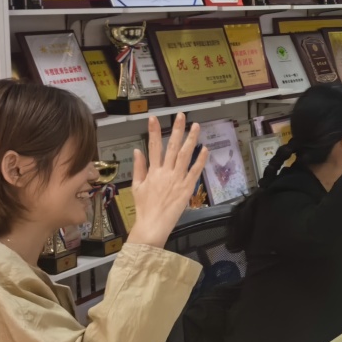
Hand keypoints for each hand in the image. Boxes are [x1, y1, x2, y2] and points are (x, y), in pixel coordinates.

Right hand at [127, 114, 208, 248]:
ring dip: (191, 139)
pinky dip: (200, 159)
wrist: (152, 225)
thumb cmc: (144, 207)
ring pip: (185, 155)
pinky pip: (195, 170)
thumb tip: (137, 151)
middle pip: (172, 147)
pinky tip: (205, 148)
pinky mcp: (187, 187)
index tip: (154, 118)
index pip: (153, 146)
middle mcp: (166, 172)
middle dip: (177, 130)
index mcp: (153, 171)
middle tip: (181, 116)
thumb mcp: (136, 186)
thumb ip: (138, 167)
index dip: (154, 131)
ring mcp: (178, 179)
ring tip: (196, 126)